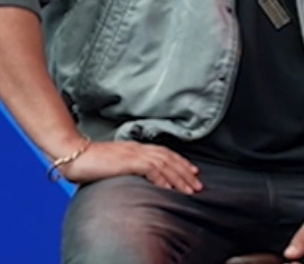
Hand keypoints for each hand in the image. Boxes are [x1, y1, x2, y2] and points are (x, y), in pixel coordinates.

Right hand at [58, 140, 202, 192]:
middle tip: (198, 184)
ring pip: (165, 164)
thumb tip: (133, 175)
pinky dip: (163, 178)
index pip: (164, 153)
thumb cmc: (86, 159)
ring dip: (179, 177)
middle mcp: (138, 148)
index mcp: (135, 147)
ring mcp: (133, 154)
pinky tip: (170, 188)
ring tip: (190, 189)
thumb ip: (125, 165)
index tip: (192, 171)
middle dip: (186, 172)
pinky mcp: (127, 161)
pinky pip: (151, 169)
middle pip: (169, 158)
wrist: (70, 153)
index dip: (180, 161)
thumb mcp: (111, 161)